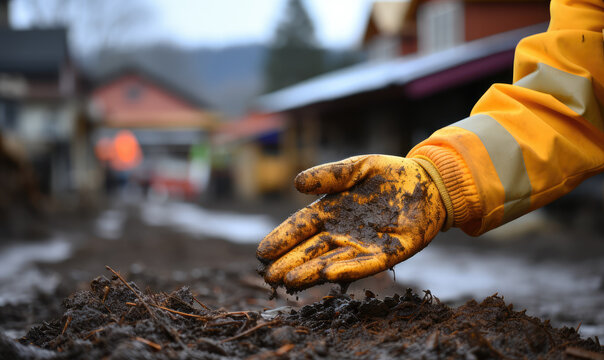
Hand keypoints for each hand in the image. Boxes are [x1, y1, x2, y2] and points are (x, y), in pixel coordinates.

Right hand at [256, 155, 445, 291]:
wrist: (427, 183)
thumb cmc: (389, 175)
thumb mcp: (356, 167)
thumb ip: (329, 175)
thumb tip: (296, 183)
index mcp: (331, 211)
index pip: (301, 226)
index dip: (282, 238)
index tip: (262, 252)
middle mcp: (343, 232)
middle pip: (310, 249)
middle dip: (289, 263)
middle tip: (268, 277)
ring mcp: (363, 245)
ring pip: (331, 261)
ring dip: (311, 272)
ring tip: (289, 282)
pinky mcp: (388, 254)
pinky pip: (365, 264)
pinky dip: (346, 270)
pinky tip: (327, 276)